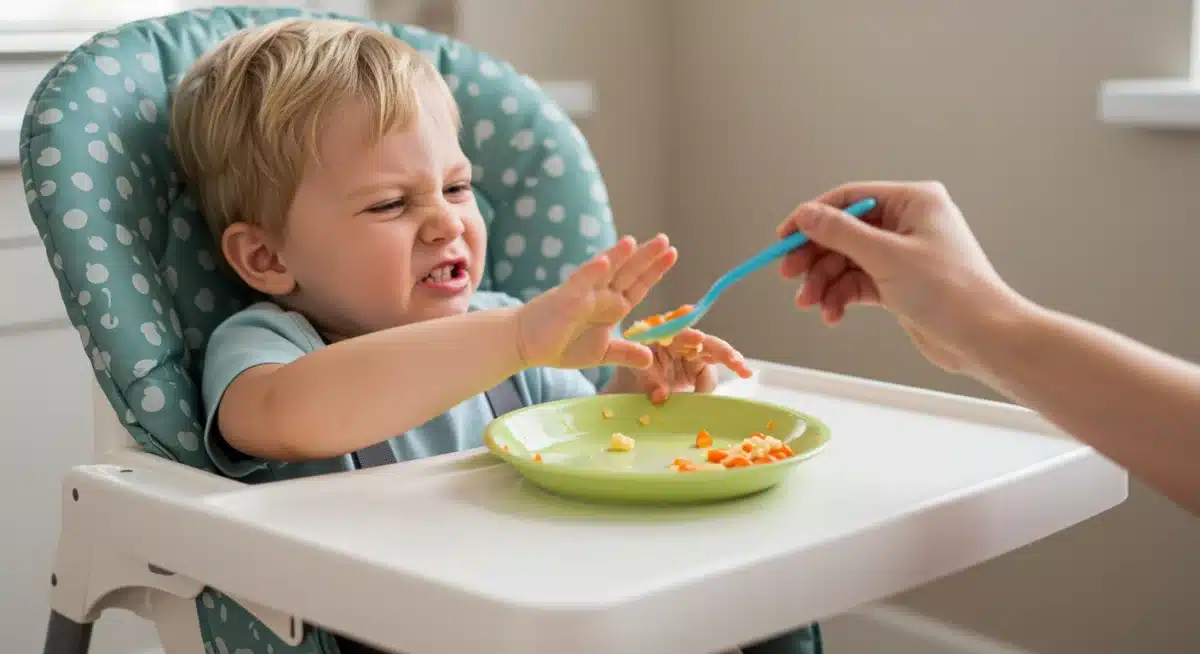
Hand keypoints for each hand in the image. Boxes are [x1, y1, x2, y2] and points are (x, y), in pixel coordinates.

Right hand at [516, 234, 676, 369]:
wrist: (527, 344)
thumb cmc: (562, 345)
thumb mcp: (601, 354)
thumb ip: (625, 354)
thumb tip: (650, 358)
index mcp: (612, 306)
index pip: (638, 285)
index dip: (655, 270)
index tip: (672, 254)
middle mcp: (601, 295)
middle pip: (627, 272)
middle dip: (646, 257)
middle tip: (665, 240)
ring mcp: (584, 294)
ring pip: (605, 271)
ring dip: (619, 256)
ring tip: (635, 241)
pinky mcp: (566, 299)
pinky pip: (580, 282)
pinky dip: (592, 271)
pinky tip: (604, 260)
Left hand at [605, 328, 753, 402]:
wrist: (635, 388)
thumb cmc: (632, 377)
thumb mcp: (636, 378)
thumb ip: (648, 382)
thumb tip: (661, 394)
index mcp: (655, 334)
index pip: (671, 331)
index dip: (685, 336)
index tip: (698, 340)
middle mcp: (675, 338)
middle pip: (700, 339)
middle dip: (717, 348)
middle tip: (732, 359)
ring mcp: (689, 349)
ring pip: (713, 349)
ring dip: (729, 357)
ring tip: (743, 370)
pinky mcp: (699, 362)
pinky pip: (717, 362)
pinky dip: (731, 365)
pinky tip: (744, 372)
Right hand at [778, 181, 1023, 372]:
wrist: (984, 337)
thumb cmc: (951, 292)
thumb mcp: (886, 256)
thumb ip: (840, 233)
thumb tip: (806, 214)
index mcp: (913, 202)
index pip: (850, 199)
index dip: (813, 218)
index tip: (784, 238)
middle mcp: (908, 224)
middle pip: (844, 232)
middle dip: (815, 257)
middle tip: (790, 275)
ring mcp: (903, 254)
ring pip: (847, 261)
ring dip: (825, 283)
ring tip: (811, 304)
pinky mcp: (900, 283)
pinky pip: (858, 284)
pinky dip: (841, 298)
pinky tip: (833, 314)